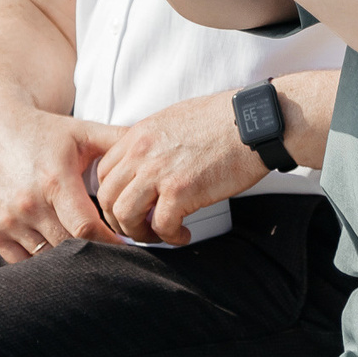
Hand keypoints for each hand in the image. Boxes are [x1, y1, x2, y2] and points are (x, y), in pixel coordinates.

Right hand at [0, 109, 126, 261]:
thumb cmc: (46, 132)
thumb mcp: (84, 132)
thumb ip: (121, 142)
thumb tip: (159, 151)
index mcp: (54, 180)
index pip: (87, 230)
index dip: (110, 243)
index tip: (126, 245)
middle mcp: (28, 203)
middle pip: (69, 247)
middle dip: (93, 252)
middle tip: (110, 252)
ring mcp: (7, 219)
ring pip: (46, 257)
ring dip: (67, 257)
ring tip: (85, 250)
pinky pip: (22, 261)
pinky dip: (41, 258)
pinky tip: (56, 245)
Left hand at [89, 88, 274, 244]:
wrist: (253, 122)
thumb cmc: (224, 119)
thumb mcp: (174, 120)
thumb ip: (153, 141)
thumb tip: (149, 162)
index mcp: (138, 135)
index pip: (104, 172)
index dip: (112, 195)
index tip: (128, 206)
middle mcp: (141, 153)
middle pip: (107, 197)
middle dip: (119, 220)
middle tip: (138, 228)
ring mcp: (159, 172)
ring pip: (125, 216)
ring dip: (139, 233)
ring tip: (159, 235)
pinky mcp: (181, 191)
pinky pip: (161, 226)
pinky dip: (171, 237)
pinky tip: (184, 234)